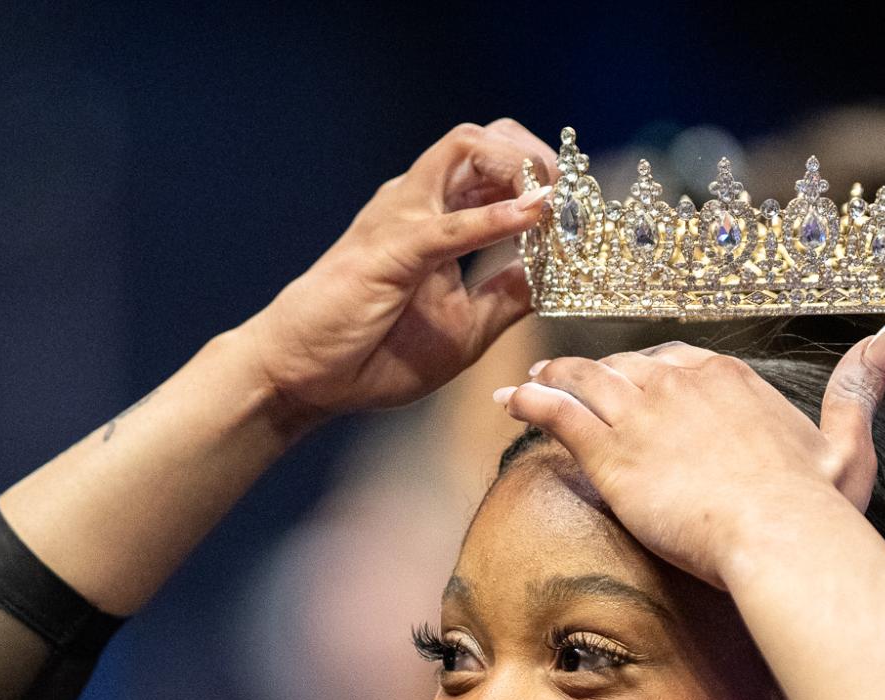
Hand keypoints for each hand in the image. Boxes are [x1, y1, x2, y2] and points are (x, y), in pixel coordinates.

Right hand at [240, 120, 557, 434]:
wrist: (305, 376)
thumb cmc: (374, 352)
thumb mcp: (466, 328)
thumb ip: (508, 297)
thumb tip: (556, 277)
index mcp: (436, 217)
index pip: (495, 166)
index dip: (543, 179)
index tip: (579, 218)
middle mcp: (418, 202)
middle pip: (485, 137)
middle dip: (537, 158)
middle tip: (570, 203)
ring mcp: (402, 217)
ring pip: (466, 149)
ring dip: (520, 169)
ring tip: (554, 204)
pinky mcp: (391, 250)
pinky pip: (449, 223)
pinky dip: (494, 218)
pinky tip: (532, 219)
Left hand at [492, 319, 884, 586]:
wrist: (781, 540)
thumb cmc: (820, 509)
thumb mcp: (848, 440)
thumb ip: (860, 384)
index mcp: (731, 378)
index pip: (678, 361)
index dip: (652, 371)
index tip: (636, 381)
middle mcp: (682, 382)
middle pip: (626, 367)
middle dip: (596, 375)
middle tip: (568, 382)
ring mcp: (643, 414)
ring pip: (584, 381)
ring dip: (553, 379)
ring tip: (529, 385)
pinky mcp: (611, 453)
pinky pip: (557, 413)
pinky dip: (529, 402)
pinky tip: (508, 401)